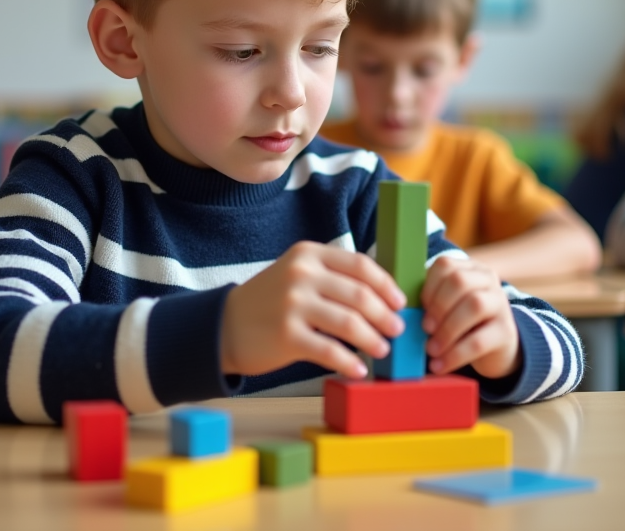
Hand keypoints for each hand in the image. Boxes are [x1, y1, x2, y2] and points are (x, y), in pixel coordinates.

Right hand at [220, 241, 405, 379]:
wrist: (224, 326)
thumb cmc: (270, 302)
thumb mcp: (297, 274)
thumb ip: (332, 277)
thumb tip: (382, 296)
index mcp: (308, 254)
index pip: (360, 265)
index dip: (386, 285)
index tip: (400, 302)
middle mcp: (301, 275)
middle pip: (360, 294)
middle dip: (385, 315)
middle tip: (397, 330)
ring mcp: (292, 304)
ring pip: (350, 323)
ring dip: (373, 340)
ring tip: (382, 350)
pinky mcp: (286, 336)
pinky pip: (330, 351)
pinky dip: (349, 362)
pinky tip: (358, 370)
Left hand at [420, 255, 520, 379]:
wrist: (496, 348)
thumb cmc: (461, 324)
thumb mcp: (446, 308)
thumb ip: (428, 303)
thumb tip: (399, 314)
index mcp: (469, 269)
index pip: (445, 265)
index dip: (428, 287)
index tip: (419, 308)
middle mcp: (488, 280)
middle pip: (460, 281)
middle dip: (437, 306)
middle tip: (425, 328)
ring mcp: (500, 304)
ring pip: (474, 306)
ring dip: (446, 329)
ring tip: (431, 349)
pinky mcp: (506, 332)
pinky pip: (479, 341)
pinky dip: (454, 355)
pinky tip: (440, 365)